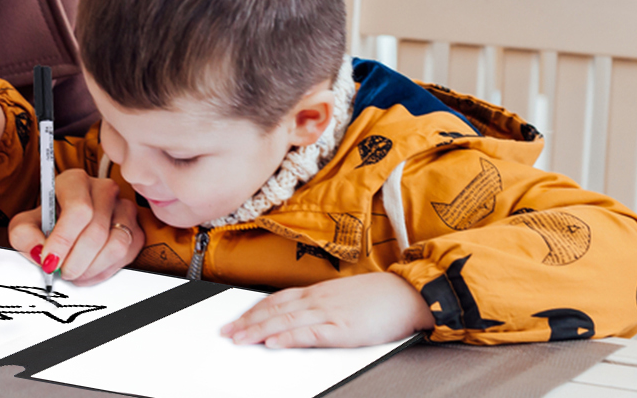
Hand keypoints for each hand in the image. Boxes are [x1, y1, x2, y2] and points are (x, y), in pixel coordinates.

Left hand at [8, 169, 142, 285]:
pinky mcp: (135, 229)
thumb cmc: (47, 223)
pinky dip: (104, 271)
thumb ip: (24, 236)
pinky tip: (88, 271)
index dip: (64, 239)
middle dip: (76, 260)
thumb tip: (39, 251)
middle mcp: (103, 189)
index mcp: (75, 181)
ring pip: (116, 244)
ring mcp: (123, 208)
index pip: (78, 209)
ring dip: (91, 268)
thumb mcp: (25, 226)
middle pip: (97, 230)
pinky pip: (127, 255)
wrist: (65, 229)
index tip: (50, 260)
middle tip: (62, 272)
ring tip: (74, 273)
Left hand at [219, 272, 433, 347]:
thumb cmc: (381, 298)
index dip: (253, 311)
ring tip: (239, 339)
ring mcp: (329, 312)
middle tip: (226, 332)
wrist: (409, 294)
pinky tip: (273, 343)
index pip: (276, 300)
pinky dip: (289, 338)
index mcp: (318, 292)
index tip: (236, 320)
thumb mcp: (344, 299)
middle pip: (274, 310)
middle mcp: (318, 299)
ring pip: (285, 321)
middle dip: (247, 322)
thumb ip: (322, 306)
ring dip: (259, 330)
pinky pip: (310, 333)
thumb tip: (303, 317)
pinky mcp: (342, 328)